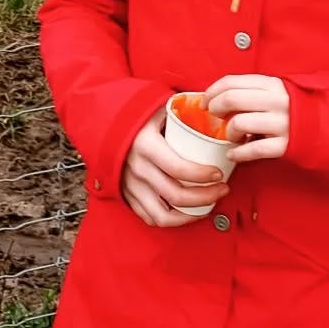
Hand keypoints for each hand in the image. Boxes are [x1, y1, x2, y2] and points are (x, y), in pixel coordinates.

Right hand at [120, 111, 228, 226]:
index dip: (202, 175)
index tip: (218, 173)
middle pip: (176, 195)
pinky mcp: (127, 196)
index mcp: (145, 144)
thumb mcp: (158, 107)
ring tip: (208, 205)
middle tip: (222, 189)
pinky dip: (172, 220)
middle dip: (205, 197)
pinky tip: (188, 211)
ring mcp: (131, 186)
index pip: (178, 168)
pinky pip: (150, 218)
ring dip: (191, 214)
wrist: (106, 124)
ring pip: (163, 216)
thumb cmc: (138, 114)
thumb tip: (215, 111)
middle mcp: (137, 168)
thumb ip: (182, 110)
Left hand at [204, 74, 289, 163]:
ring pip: (239, 123)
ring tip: (231, 136)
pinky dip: (238, 153)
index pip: (233, 81)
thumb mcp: (279, 90)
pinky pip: (253, 149)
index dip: (213, 91)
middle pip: (232, 99)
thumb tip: (221, 95)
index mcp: (272, 84)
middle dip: (215, 108)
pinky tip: (234, 154)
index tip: (205, 100)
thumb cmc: (298, 108)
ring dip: (228, 132)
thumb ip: (255, 91)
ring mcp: (281, 123)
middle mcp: (276, 101)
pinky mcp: (284, 145)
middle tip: (213, 115)